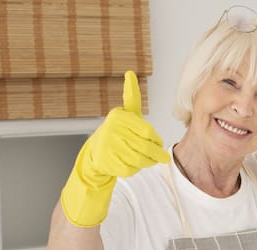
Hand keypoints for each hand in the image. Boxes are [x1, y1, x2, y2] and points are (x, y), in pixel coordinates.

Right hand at [61, 71, 169, 226]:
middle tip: (161, 157)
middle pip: (146, 147)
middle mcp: (113, 129)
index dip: (156, 140)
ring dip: (148, 162)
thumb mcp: (126, 113)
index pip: (148, 132)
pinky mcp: (108, 161)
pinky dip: (136, 169)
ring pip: (141, 159)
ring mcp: (110, 146)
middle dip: (156, 154)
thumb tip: (130, 73)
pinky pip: (132, 169)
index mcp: (120, 116)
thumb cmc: (117, 132)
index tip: (158, 143)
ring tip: (146, 159)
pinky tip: (131, 163)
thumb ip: (132, 96)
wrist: (95, 154)